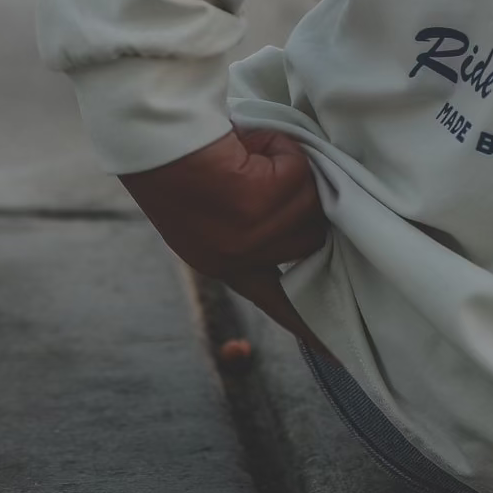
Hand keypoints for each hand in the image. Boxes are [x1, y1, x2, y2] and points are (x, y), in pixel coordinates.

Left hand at [120, 127, 327, 342]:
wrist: (157, 139)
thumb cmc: (184, 160)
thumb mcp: (218, 210)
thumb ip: (259, 227)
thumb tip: (314, 221)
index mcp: (223, 262)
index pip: (275, 301)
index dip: (309, 324)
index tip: (336, 353)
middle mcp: (236, 259)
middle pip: (311, 237)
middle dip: (306, 201)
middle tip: (276, 176)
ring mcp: (249, 236)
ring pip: (313, 200)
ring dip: (291, 170)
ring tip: (251, 155)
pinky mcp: (258, 204)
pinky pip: (299, 170)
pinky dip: (281, 148)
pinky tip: (249, 147)